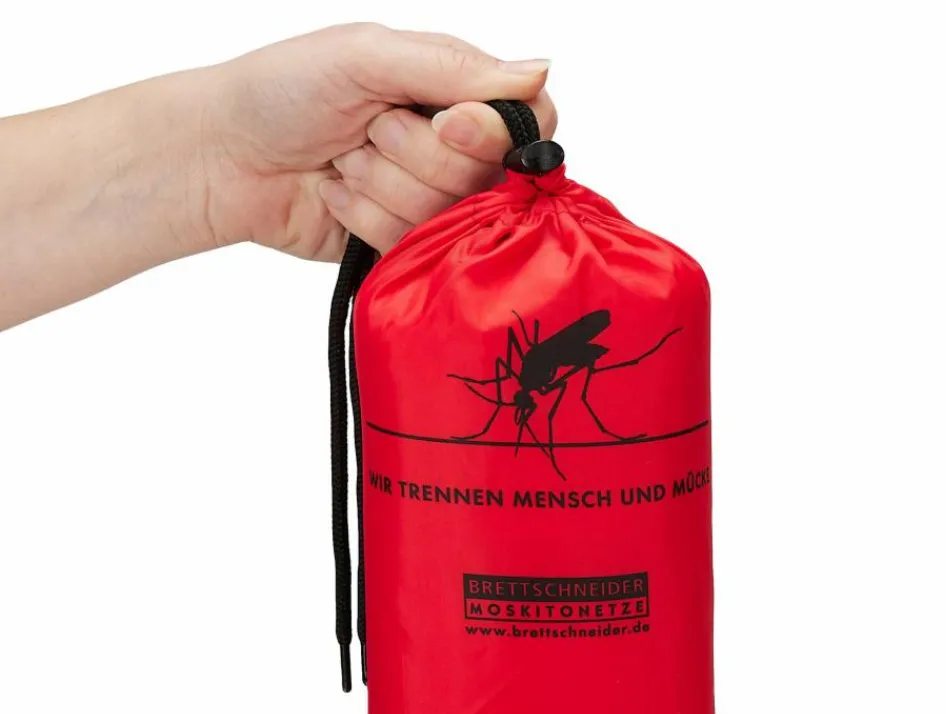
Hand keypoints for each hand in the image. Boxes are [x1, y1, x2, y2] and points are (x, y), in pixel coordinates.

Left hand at [202, 24, 555, 257]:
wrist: (225, 157)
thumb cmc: (284, 91)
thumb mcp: (367, 55)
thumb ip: (453, 67)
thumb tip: (539, 71)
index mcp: (454, 95)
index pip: (526, 124)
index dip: (491, 134)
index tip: (443, 123)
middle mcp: (450, 151)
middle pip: (483, 177)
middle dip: (411, 151)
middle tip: (367, 129)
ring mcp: (427, 203)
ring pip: (444, 216)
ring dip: (380, 183)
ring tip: (344, 160)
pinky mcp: (401, 245)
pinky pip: (411, 246)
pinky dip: (364, 218)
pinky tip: (337, 196)